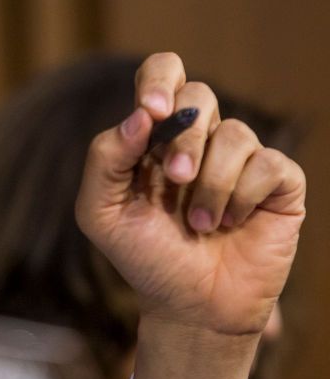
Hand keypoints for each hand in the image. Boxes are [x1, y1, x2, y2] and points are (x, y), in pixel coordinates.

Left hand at [75, 52, 304, 378]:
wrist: (188, 305)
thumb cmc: (142, 254)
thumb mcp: (100, 212)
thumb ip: (105, 159)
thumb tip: (139, 116)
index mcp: (154, 134)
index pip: (162, 73)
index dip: (160, 80)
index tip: (152, 110)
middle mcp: (199, 137)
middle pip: (198, 96)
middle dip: (183, 138)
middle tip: (174, 179)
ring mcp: (241, 157)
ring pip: (234, 133)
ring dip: (210, 184)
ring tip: (198, 223)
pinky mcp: (278, 182)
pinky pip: (268, 164)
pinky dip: (242, 197)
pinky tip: (231, 223)